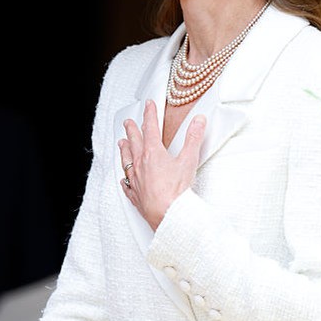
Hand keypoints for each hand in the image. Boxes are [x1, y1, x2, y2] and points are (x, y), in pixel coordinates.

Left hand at [118, 98, 205, 229]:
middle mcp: (141, 164)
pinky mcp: (136, 195)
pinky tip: (124, 179)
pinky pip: (127, 185)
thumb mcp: (189, 160)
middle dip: (132, 130)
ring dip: (124, 150)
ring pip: (127, 161)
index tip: (148, 105)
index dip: (150, 114)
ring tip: (121, 143)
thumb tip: (198, 121)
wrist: (167, 215)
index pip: (151, 128)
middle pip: (134, 142)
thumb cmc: (176, 191)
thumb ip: (193, 139)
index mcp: (153, 153)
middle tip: (128, 122)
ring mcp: (136, 180)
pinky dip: (125, 179)